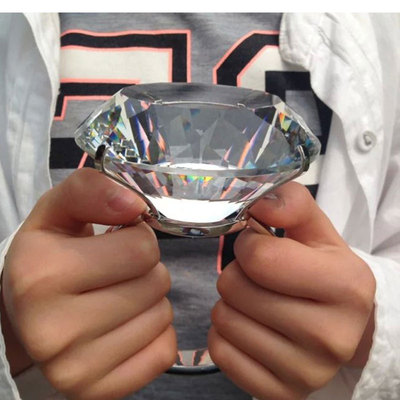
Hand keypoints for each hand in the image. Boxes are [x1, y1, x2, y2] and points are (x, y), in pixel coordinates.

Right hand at [2, 168, 175, 399]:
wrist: (26, 317)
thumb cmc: (49, 258)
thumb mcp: (59, 212)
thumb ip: (92, 190)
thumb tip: (135, 204)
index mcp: (41, 276)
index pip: (141, 248)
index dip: (136, 239)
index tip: (114, 244)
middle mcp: (52, 330)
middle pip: (156, 283)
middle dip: (145, 270)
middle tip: (117, 272)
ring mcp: (75, 370)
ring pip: (163, 317)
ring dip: (150, 300)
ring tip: (118, 296)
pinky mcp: (98, 392)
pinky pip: (164, 352)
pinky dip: (154, 333)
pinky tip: (126, 324)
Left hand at [208, 182, 375, 399]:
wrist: (345, 327)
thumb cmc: (324, 272)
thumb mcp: (316, 231)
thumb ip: (291, 204)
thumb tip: (258, 202)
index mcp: (346, 287)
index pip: (261, 259)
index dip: (249, 244)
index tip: (259, 246)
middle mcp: (331, 337)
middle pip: (235, 289)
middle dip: (237, 274)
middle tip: (257, 277)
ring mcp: (305, 373)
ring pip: (223, 320)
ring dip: (230, 303)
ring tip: (255, 301)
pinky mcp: (280, 394)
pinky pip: (220, 352)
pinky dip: (226, 334)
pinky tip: (250, 326)